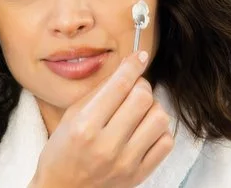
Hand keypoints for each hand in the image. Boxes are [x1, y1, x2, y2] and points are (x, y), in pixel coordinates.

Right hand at [29, 51, 173, 187]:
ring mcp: (126, 162)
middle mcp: (106, 145)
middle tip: (133, 90)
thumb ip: (99, 93)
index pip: (119, 86)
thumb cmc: (63, 152)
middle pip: (144, 98)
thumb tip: (128, 67)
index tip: (140, 56)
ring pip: (160, 118)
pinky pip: (167, 142)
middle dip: (141, 87)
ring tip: (138, 114)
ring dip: (152, 110)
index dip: (133, 66)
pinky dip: (159, 132)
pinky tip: (144, 132)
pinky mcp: (140, 174)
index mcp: (85, 127)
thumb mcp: (71, 118)